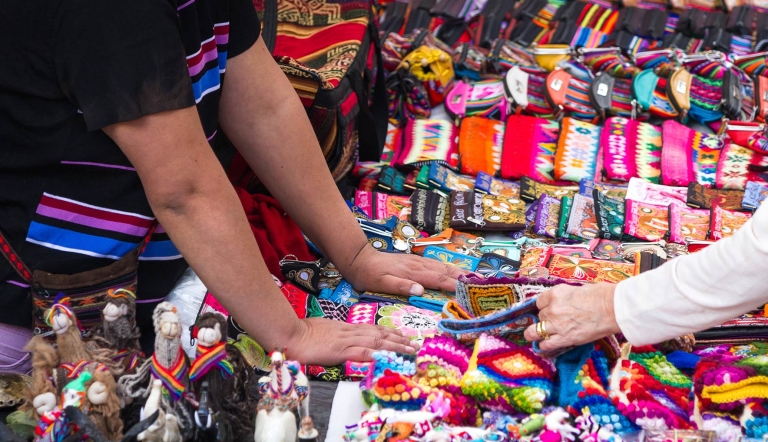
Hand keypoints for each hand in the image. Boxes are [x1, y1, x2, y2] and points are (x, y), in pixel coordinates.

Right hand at [286, 317, 418, 365]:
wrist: (289, 333)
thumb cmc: (301, 333)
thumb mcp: (322, 331)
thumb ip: (334, 335)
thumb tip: (341, 340)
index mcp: (345, 327)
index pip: (372, 329)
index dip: (389, 332)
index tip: (402, 336)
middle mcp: (349, 332)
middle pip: (379, 334)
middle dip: (399, 339)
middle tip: (415, 344)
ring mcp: (346, 340)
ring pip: (376, 341)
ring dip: (395, 345)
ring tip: (410, 350)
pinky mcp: (340, 350)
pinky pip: (361, 352)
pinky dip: (376, 353)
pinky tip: (388, 356)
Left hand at [344, 244, 468, 296]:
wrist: (360, 259)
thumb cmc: (369, 275)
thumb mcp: (380, 283)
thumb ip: (400, 286)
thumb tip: (420, 291)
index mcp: (413, 273)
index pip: (439, 280)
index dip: (455, 286)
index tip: (470, 291)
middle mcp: (419, 265)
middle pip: (446, 271)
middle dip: (464, 277)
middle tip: (481, 283)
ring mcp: (417, 261)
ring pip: (443, 266)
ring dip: (459, 271)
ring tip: (475, 277)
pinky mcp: (414, 261)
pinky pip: (436, 265)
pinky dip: (449, 268)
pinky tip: (454, 271)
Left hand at [523, 283, 620, 351]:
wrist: (612, 309)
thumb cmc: (600, 296)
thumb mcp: (577, 290)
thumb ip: (565, 297)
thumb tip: (563, 303)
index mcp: (555, 294)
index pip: (539, 302)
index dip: (544, 306)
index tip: (548, 309)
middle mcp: (553, 309)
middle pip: (540, 315)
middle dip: (545, 318)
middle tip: (554, 321)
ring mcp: (557, 324)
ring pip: (535, 331)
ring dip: (534, 333)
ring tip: (533, 336)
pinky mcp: (565, 338)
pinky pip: (546, 344)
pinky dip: (543, 346)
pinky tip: (543, 346)